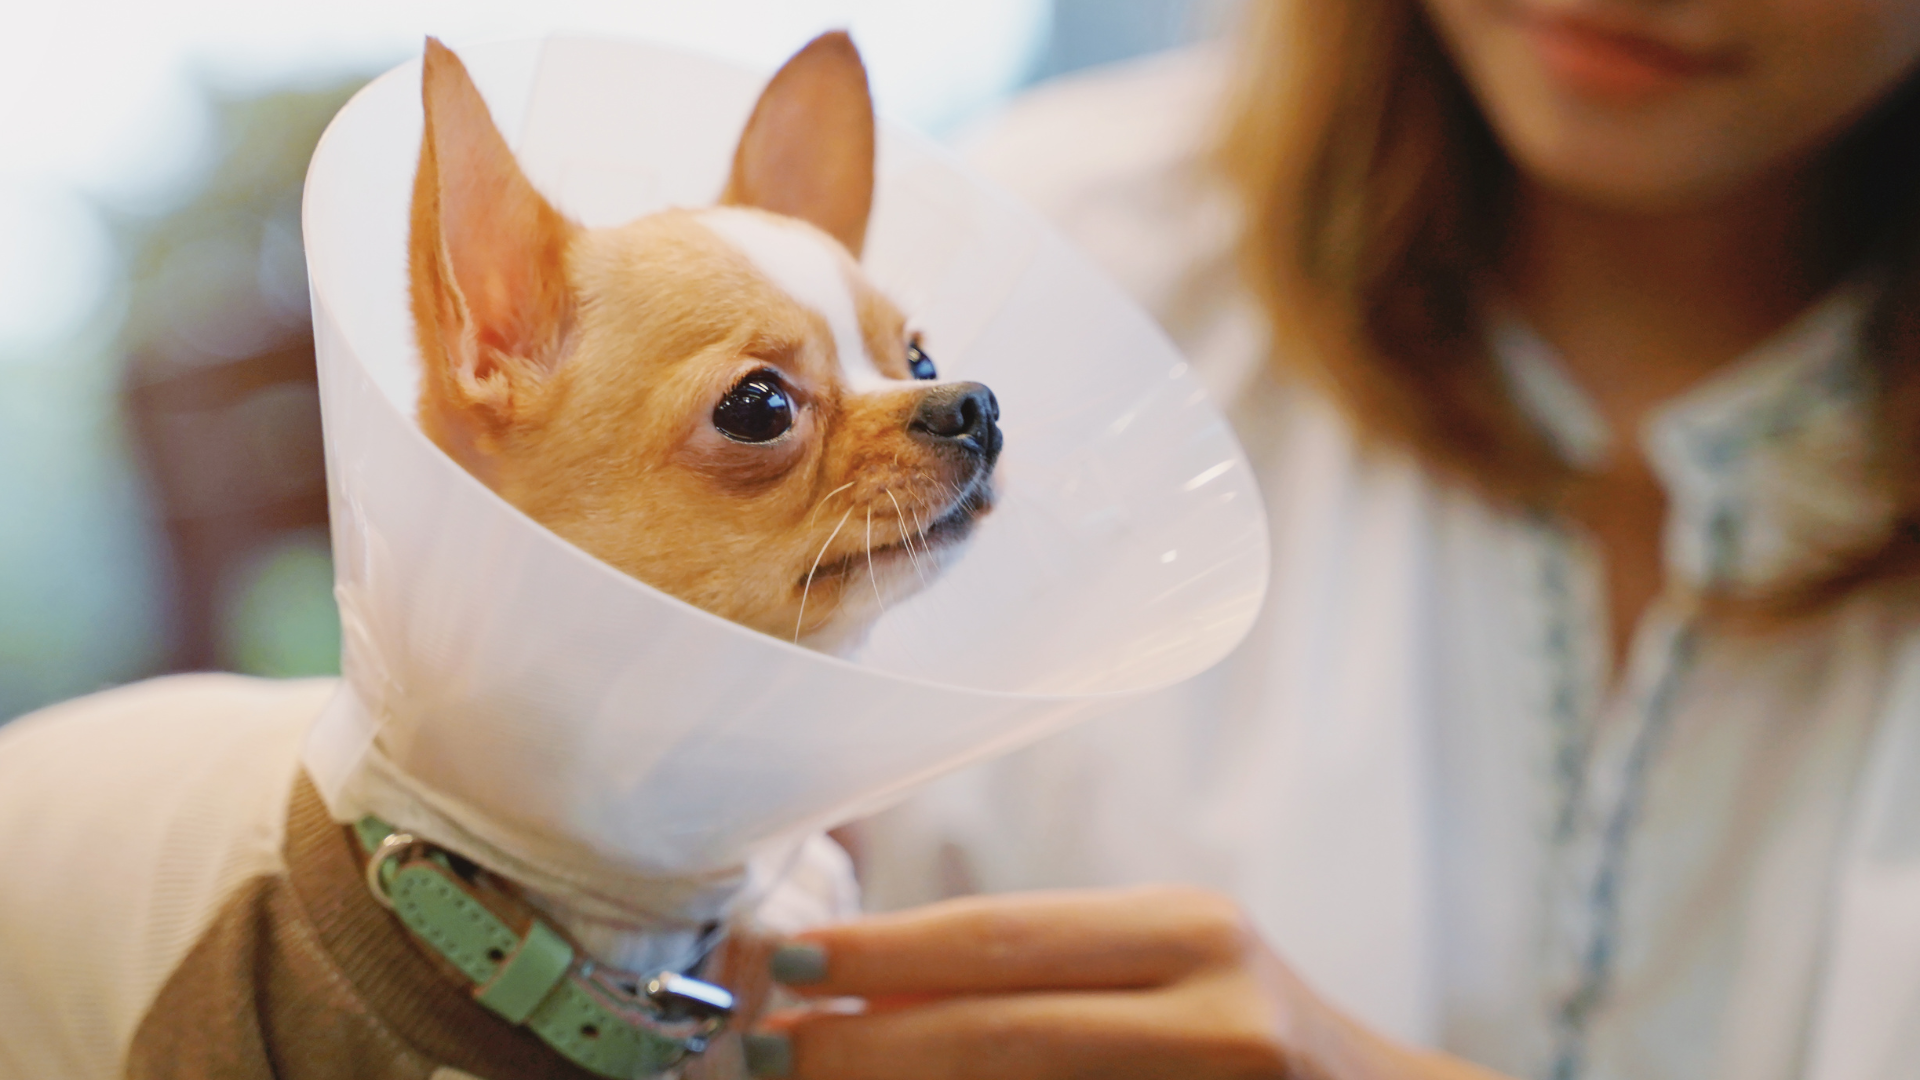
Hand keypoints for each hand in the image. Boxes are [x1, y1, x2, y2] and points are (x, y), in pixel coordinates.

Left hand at [742, 885, 1510, 1079]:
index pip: (1000, 937)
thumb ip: (1037, 976)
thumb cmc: (1250, 1040)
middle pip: (999, 1029)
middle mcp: (1214, 1008)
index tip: (782, 967)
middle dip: (864, 1046)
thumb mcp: (1162, 974)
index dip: (879, 954)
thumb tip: (866, 984)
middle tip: (765, 1051)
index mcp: (1186, 933)